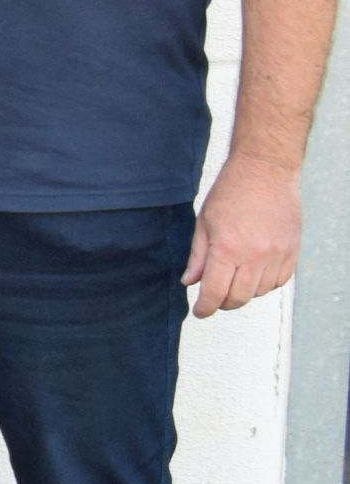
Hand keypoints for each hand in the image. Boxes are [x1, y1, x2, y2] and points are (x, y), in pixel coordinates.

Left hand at [189, 154, 302, 318]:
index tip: (200, 312)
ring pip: (260, 291)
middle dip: (223, 303)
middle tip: (214, 297)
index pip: (215, 293)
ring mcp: (277, 254)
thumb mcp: (204, 223)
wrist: (265, 171)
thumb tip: (190, 283)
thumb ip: (198, 257)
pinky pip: (280, 281)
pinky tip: (254, 274)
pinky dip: (265, 284)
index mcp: (227, 249)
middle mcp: (255, 255)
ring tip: (234, 279)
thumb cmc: (230, 193)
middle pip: (239, 298)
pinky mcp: (292, 251)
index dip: (205, 308)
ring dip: (244, 292)